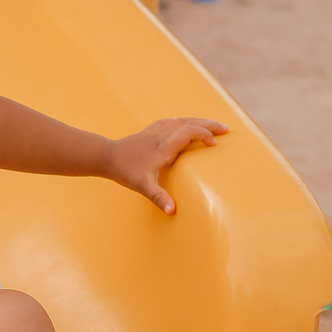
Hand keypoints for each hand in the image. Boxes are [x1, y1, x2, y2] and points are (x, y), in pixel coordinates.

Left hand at [105, 117, 227, 214]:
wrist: (105, 157)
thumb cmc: (125, 172)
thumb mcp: (143, 187)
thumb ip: (159, 198)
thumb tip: (173, 211)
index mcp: (164, 146)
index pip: (189, 133)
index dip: (204, 135)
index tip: (215, 144)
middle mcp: (162, 135)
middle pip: (190, 122)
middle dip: (209, 125)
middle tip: (226, 129)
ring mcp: (155, 131)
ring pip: (181, 120)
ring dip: (198, 121)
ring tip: (212, 125)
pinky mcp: (149, 131)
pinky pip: (171, 122)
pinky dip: (183, 121)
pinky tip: (185, 124)